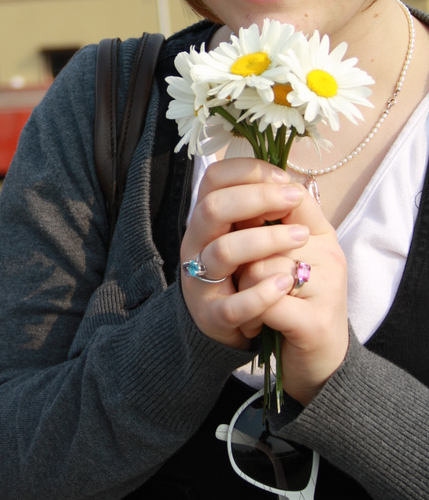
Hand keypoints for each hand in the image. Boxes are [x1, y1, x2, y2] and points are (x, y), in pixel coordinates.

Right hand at [180, 158, 347, 400]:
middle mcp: (197, 244)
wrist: (235, 328)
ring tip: (301, 237)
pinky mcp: (212, 316)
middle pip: (213, 208)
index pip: (214, 178)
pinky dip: (261, 293)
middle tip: (295, 199)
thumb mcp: (254, 235)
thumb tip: (293, 184)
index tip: (283, 179)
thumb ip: (266, 210)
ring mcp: (201, 280)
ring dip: (267, 240)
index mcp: (208, 218)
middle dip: (258, 198)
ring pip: (223, 252)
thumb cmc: (250, 271)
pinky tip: (285, 283)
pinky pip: (232, 305)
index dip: (248, 171)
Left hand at [235, 186, 347, 403]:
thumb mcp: (282, 260)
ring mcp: (326, 290)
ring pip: (261, 267)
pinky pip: (266, 304)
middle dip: (242, 246)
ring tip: (250, 300)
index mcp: (319, 235)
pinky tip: (255, 324)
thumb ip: (265, 227)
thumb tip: (234, 192)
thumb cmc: (293, 305)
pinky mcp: (314, 325)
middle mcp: (328, 256)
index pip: (292, 193)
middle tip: (238, 264)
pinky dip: (250, 313)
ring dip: (245, 286)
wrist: (321, 363)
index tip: (239, 218)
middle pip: (267, 232)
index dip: (256, 195)